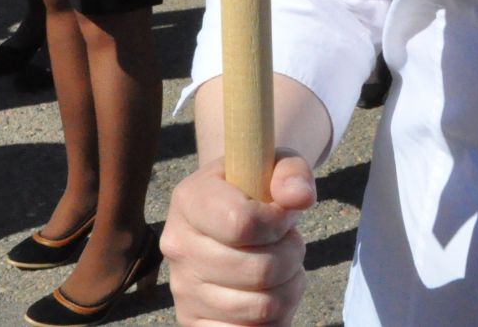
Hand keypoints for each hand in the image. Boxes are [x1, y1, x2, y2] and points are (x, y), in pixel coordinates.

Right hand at [163, 152, 314, 325]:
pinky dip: (273, 319)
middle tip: (289, 243)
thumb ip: (292, 172)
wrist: (233, 216)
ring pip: (261, 307)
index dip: (278, 222)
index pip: (243, 223)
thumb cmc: (257, 188)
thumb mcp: (276, 165)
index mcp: (189, 199)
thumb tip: (299, 198)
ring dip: (289, 287)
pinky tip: (269, 293)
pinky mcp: (193, 322)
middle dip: (292, 256)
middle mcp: (178, 246)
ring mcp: (183, 289)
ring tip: (282, 266)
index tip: (283, 215)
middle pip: (258, 271)